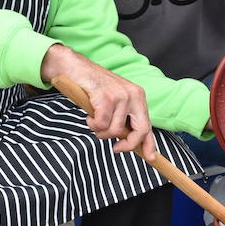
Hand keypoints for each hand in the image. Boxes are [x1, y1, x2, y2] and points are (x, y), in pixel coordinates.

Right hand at [41, 44, 156, 159]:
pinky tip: (89, 115)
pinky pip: (101, 124)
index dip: (150, 144)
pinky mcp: (106, 97)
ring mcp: (120, 96)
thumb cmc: (93, 87)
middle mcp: (133, 95)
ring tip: (94, 121)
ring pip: (115, 130)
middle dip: (128, 144)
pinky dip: (92, 124)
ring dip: (101, 131)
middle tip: (116, 148)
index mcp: (138, 96)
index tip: (151, 158)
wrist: (74, 67)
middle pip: (140, 130)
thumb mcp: (115, 102)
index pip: (147, 125)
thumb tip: (131, 142)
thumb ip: (124, 119)